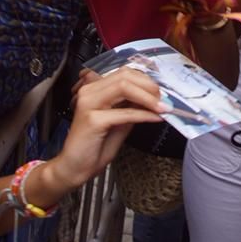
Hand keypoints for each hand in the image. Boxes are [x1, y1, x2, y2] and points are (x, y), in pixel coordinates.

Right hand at [46, 69, 166, 189]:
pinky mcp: (93, 119)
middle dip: (149, 86)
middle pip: (125, 76)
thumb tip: (153, 99)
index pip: (124, 73)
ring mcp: (89, 103)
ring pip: (124, 87)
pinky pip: (125, 112)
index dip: (146, 80)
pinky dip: (144, 114)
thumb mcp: (119, 123)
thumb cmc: (94, 147)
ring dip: (148, 97)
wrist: (75, 168)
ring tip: (163, 107)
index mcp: (94, 89)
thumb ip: (131, 108)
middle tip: (165, 100)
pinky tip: (155, 118)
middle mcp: (89, 91)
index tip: (162, 93)